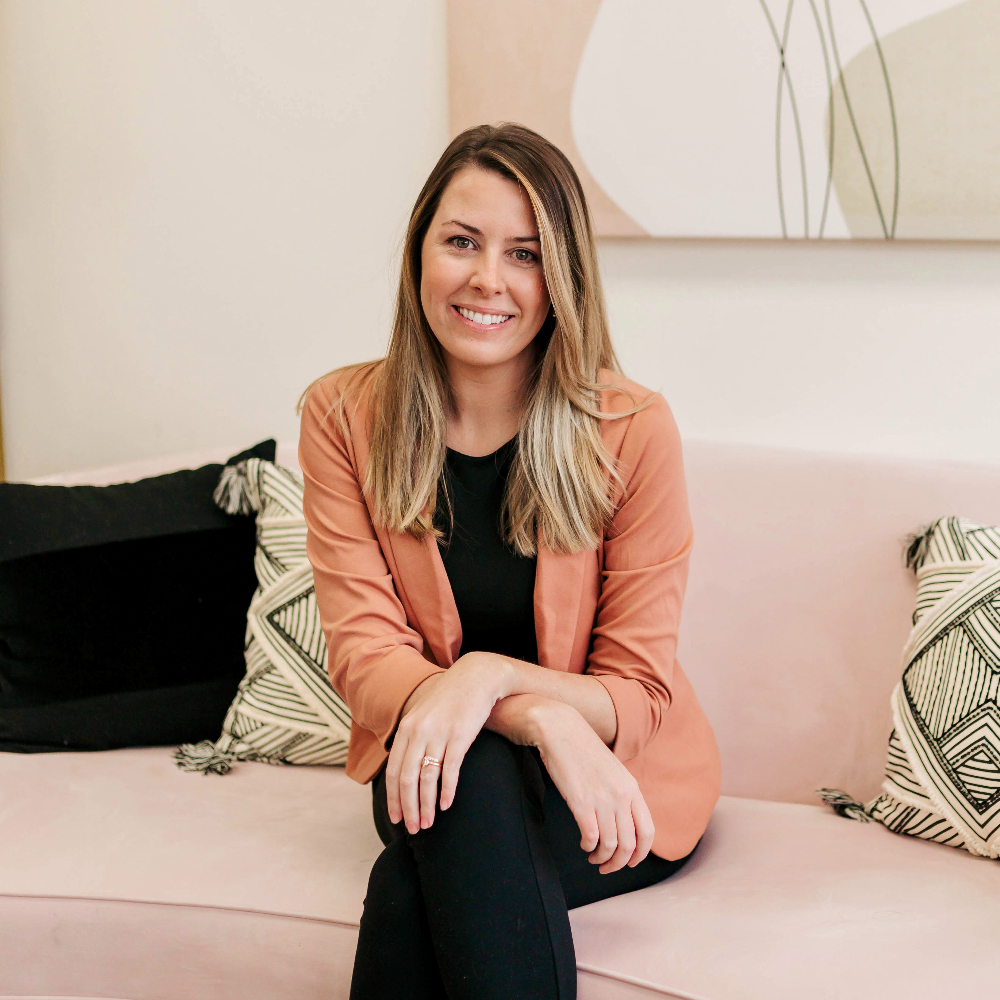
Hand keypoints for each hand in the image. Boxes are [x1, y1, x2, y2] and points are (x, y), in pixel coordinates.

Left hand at [385, 652, 511, 834]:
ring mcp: (438, 733)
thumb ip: (414, 738)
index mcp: (407, 728)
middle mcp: (418, 731)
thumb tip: (406, 768)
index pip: (392, 771)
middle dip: (407, 808)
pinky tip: (445, 805)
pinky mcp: (459, 735)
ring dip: (425, 805)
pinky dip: (446, 791)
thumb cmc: (452, 699)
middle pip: (406, 779)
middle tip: (412, 829)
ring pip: (425, 779)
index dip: (392, 799)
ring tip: (428, 824)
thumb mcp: (425, 715)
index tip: (396, 819)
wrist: (477, 676)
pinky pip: (449, 769)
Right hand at [532, 701, 654, 873]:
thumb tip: (624, 824)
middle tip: (607, 868)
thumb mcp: (613, 771)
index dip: (640, 854)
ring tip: (594, 857)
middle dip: (619, 863)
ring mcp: (602, 799)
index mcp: (632, 788)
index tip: (630, 862)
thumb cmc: (583, 751)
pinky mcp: (580, 802)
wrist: (561, 730)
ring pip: (610, 845)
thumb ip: (622, 795)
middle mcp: (621, 795)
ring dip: (602, 859)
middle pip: (629, 844)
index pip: (647, 831)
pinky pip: (591, 837)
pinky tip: (584, 843)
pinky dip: (588, 846)